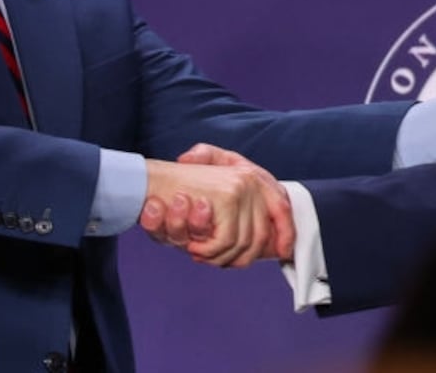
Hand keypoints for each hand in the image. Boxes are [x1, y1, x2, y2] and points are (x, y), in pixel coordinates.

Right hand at [140, 145, 292, 266]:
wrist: (149, 180)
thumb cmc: (177, 191)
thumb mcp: (210, 192)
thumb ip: (239, 210)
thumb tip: (277, 245)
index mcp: (252, 177)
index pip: (282, 209)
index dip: (286, 233)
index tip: (284, 252)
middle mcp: (252, 179)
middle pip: (261, 236)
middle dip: (238, 257)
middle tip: (210, 258)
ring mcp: (243, 187)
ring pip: (243, 242)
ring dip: (219, 256)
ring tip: (197, 251)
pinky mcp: (229, 196)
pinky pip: (227, 240)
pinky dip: (210, 251)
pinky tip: (194, 247)